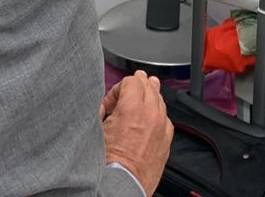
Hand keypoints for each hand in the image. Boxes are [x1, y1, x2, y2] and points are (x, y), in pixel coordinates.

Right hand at [102, 71, 172, 193]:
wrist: (122, 184)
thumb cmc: (109, 162)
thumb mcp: (97, 129)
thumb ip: (101, 109)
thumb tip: (104, 104)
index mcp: (132, 108)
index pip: (132, 80)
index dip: (118, 88)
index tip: (111, 101)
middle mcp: (151, 115)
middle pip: (149, 86)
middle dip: (137, 85)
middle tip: (130, 88)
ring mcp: (161, 127)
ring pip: (160, 100)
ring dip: (150, 96)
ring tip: (143, 95)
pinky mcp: (166, 140)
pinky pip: (166, 118)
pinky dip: (158, 114)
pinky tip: (151, 117)